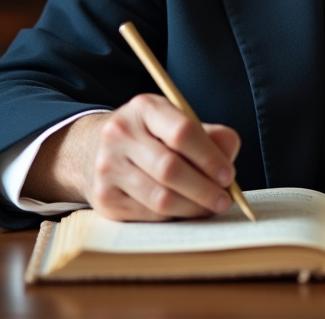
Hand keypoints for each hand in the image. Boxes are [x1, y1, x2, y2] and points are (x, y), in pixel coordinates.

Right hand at [24, 94, 240, 220]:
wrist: (95, 150)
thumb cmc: (151, 137)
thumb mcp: (177, 122)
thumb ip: (209, 136)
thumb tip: (228, 154)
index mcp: (144, 108)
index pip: (182, 131)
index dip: (209, 157)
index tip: (228, 175)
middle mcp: (120, 134)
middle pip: (170, 168)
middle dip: (204, 189)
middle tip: (224, 199)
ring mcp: (107, 167)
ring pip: (160, 197)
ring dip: (192, 208)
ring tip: (209, 207)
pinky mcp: (104, 197)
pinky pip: (148, 215)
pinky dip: (173, 216)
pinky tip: (185, 210)